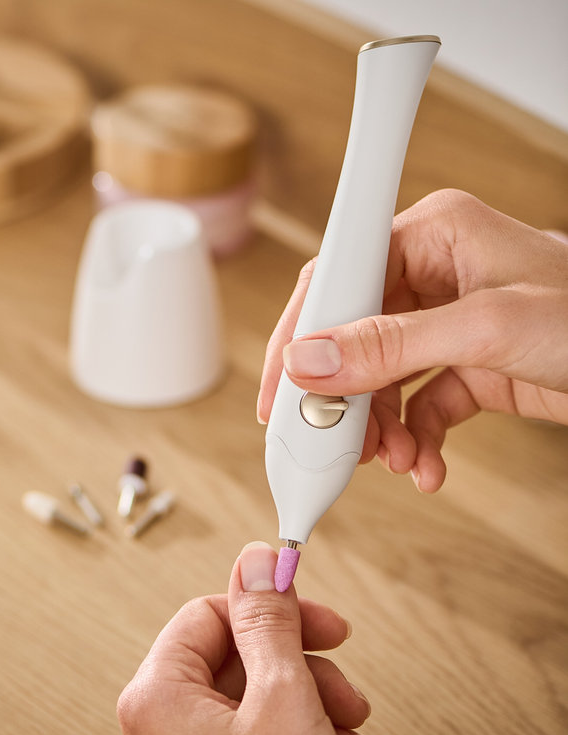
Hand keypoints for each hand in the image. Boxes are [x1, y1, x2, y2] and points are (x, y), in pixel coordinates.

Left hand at [115, 542, 370, 734]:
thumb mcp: (285, 699)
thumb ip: (268, 621)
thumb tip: (258, 559)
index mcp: (155, 700)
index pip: (207, 615)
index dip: (269, 610)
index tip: (316, 616)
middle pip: (231, 662)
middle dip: (298, 668)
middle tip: (340, 685)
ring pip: (246, 706)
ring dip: (306, 707)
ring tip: (343, 733)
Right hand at [257, 189, 567, 491]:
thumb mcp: (489, 328)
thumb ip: (391, 346)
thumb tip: (309, 362)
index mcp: (432, 235)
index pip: (337, 276)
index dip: (300, 332)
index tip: (279, 387)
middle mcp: (434, 274)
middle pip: (352, 334)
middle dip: (342, 395)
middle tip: (330, 440)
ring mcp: (449, 321)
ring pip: (380, 375)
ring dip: (378, 426)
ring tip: (390, 460)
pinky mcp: (468, 363)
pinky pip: (417, 402)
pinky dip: (414, 438)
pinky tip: (425, 465)